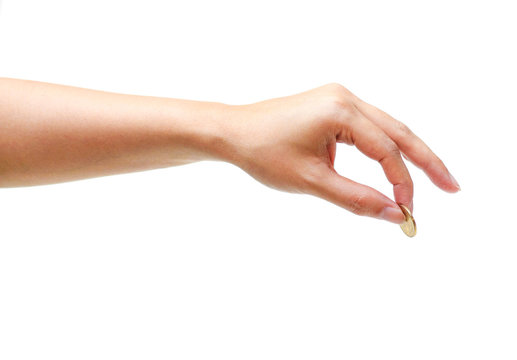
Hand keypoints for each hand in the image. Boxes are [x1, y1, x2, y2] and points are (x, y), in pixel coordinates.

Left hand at [226, 83, 459, 223]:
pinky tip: (393, 165)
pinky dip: (383, 148)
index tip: (408, 211)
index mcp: (341, 110)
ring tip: (432, 177)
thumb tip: (395, 214)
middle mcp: (345, 97)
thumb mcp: (311, 181)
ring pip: (385, 128)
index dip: (402, 183)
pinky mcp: (331, 106)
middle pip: (398, 131)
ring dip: (406, 154)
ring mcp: (338, 99)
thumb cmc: (263, 153)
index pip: (386, 151)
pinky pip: (367, 128)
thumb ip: (356, 198)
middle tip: (452, 186)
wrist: (231, 132)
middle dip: (426, 161)